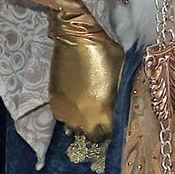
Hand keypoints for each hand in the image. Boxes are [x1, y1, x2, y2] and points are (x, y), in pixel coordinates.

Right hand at [47, 4, 123, 141]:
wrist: (77, 37)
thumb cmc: (105, 52)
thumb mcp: (120, 75)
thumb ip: (117, 96)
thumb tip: (116, 108)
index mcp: (102, 111)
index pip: (106, 135)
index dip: (111, 131)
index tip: (113, 124)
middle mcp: (82, 116)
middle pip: (90, 136)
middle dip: (96, 130)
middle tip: (101, 120)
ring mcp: (65, 110)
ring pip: (74, 128)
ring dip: (81, 123)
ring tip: (88, 113)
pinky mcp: (54, 100)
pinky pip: (63, 117)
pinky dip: (70, 114)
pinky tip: (77, 105)